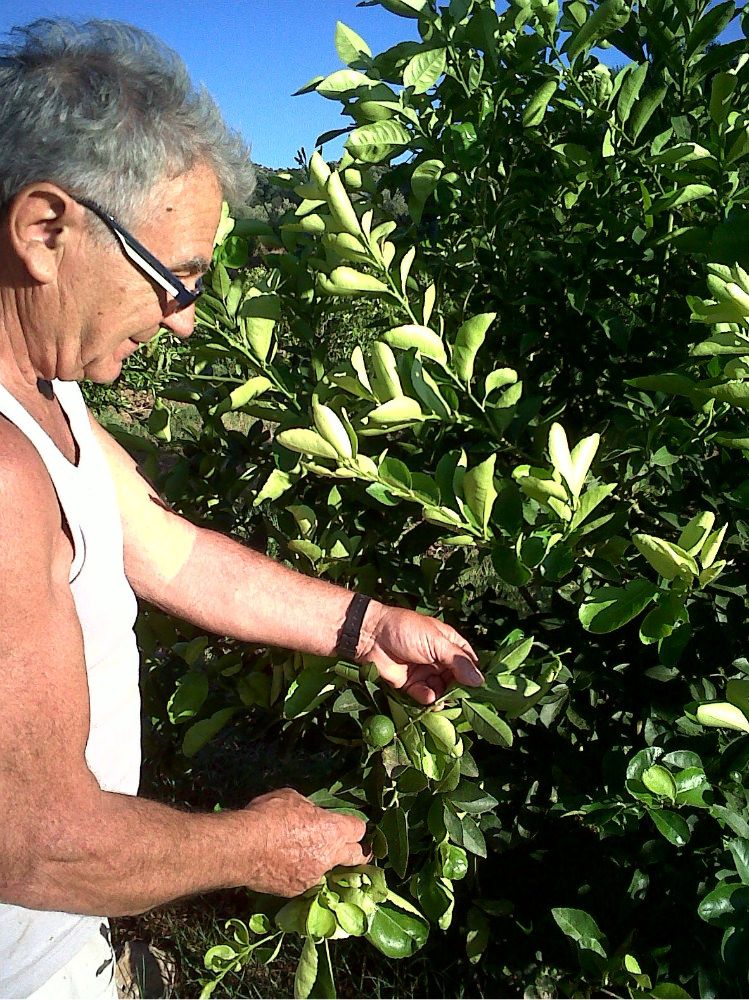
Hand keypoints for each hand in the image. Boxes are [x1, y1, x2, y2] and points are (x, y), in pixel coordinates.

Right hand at [240, 788, 368, 896]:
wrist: (243, 848)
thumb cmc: (269, 816)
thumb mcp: (293, 799)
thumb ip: (309, 810)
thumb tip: (310, 816)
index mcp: (333, 830)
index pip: (359, 829)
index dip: (354, 826)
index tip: (348, 825)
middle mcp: (329, 857)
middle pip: (357, 856)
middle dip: (357, 852)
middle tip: (351, 848)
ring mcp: (313, 876)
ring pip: (326, 869)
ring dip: (319, 861)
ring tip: (299, 852)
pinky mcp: (296, 890)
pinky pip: (303, 879)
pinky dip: (297, 872)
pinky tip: (281, 863)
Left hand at [358, 604, 483, 704]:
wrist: (371, 637)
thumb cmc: (406, 631)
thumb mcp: (436, 641)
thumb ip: (458, 662)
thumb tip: (479, 680)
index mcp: (448, 643)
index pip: (468, 661)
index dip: (474, 673)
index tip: (481, 687)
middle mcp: (438, 659)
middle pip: (456, 679)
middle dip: (458, 689)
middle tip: (460, 697)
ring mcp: (424, 672)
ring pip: (441, 689)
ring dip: (442, 695)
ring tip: (441, 697)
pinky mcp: (410, 684)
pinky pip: (424, 695)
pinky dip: (427, 697)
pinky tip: (427, 696)